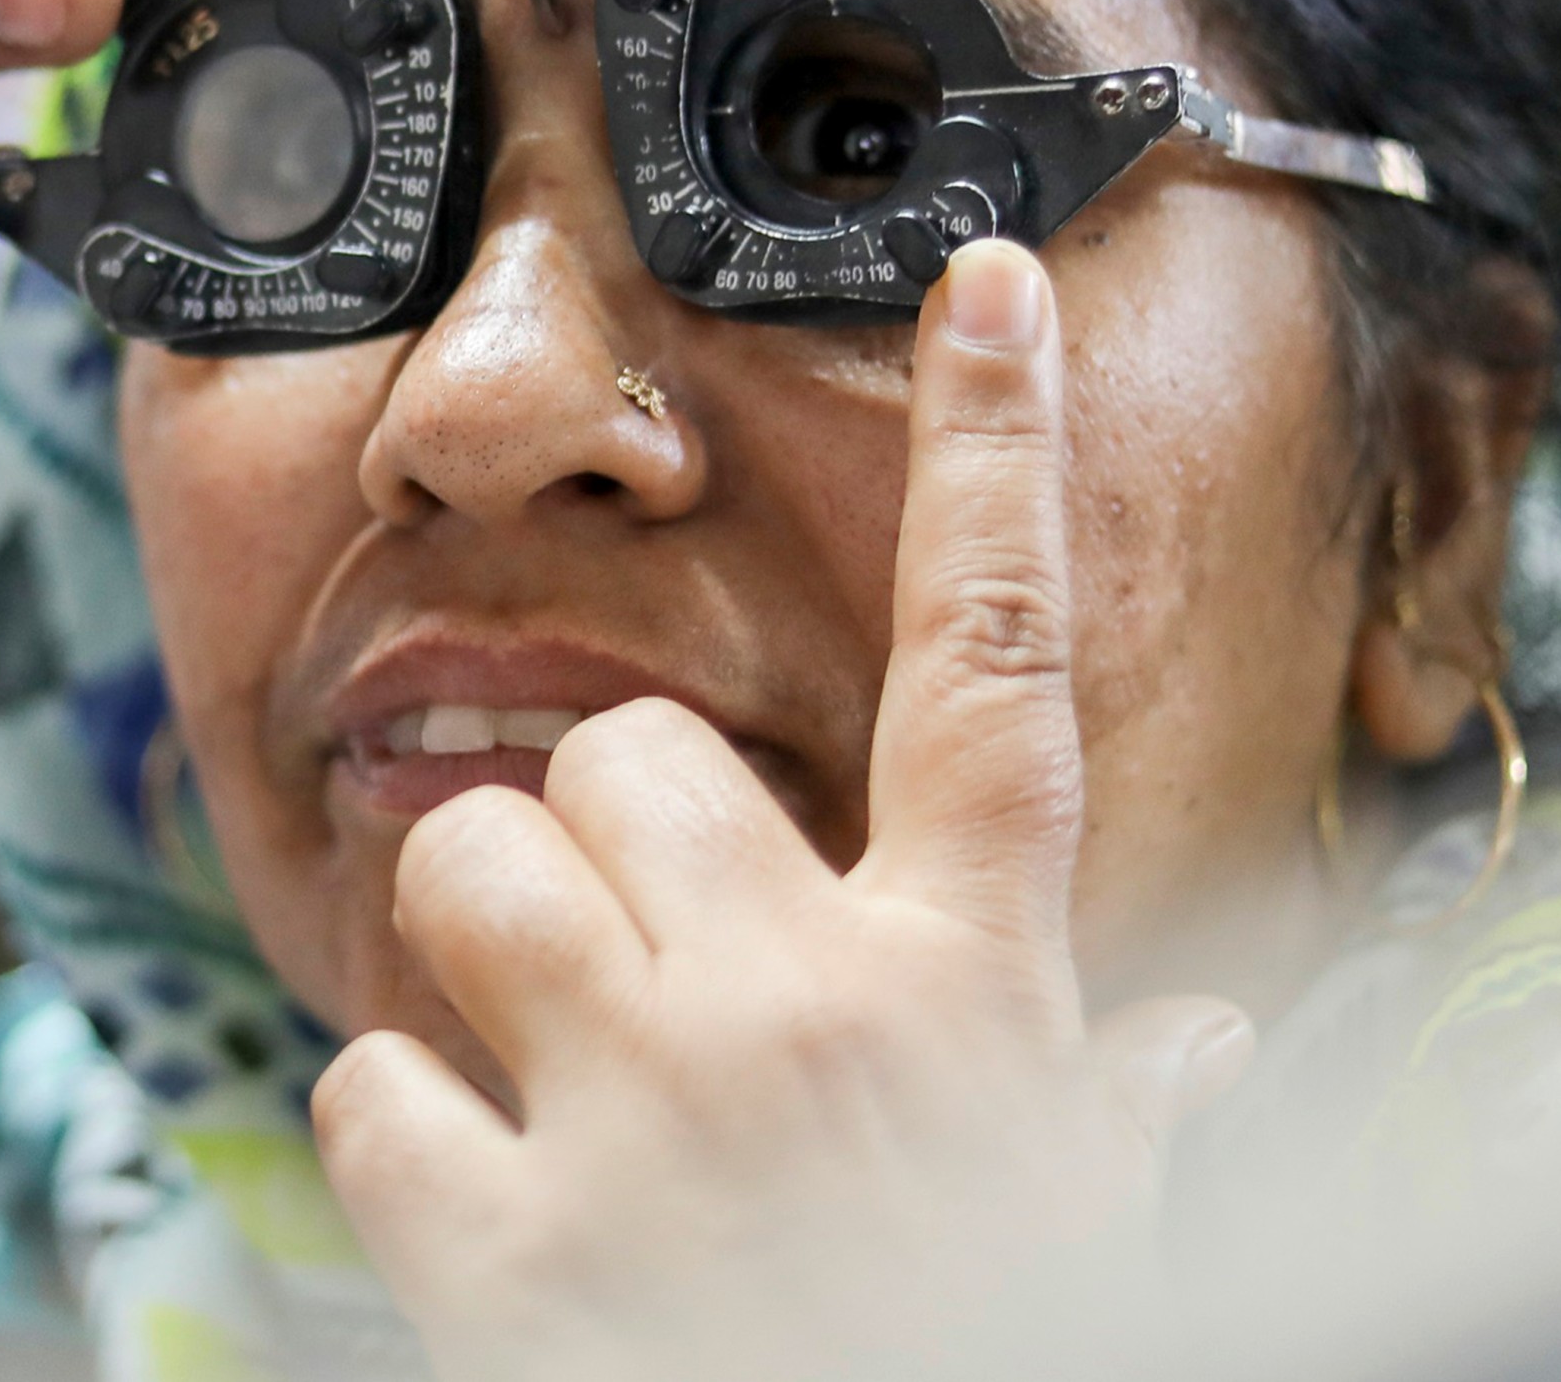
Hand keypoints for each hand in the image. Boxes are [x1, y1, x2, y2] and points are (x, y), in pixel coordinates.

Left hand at [308, 241, 1255, 1381]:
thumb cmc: (973, 1350)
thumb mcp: (1084, 1236)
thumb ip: (1110, 1118)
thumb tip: (1193, 1056)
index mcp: (979, 994)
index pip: (998, 671)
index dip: (998, 458)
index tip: (983, 284)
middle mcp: (815, 1016)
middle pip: (635, 750)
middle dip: (615, 844)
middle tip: (655, 989)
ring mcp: (650, 1119)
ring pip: (472, 857)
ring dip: (488, 959)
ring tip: (561, 1089)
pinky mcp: (501, 1244)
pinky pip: (368, 1075)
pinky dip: (404, 1141)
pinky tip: (494, 1225)